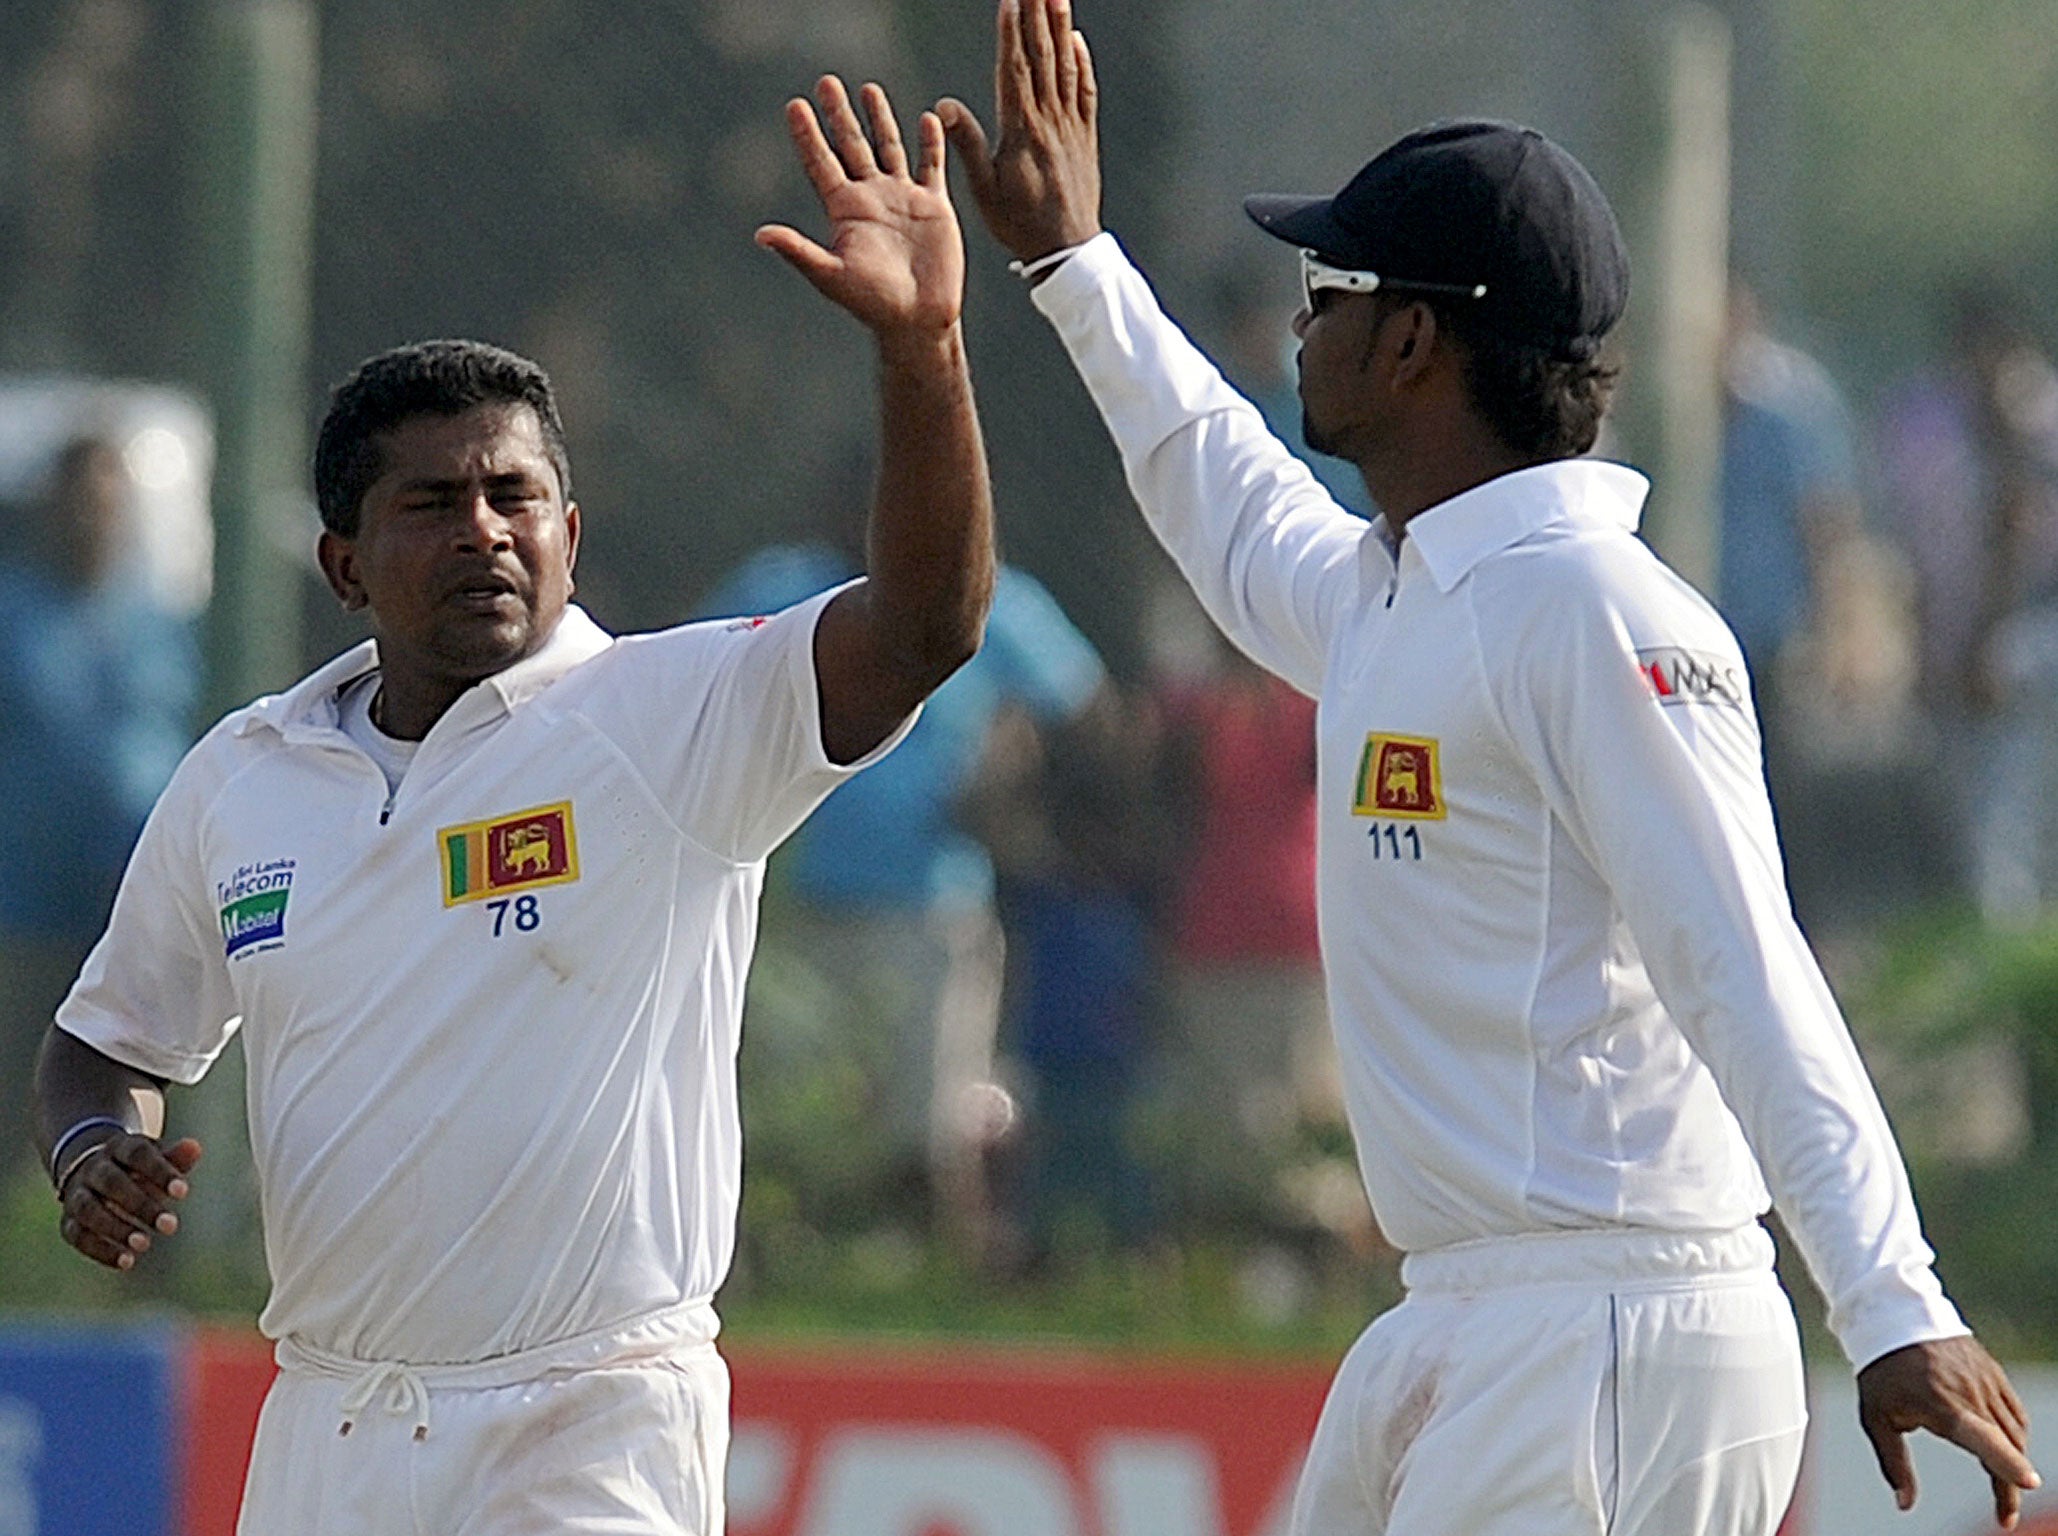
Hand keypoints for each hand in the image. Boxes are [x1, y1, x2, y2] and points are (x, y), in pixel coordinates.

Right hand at [57, 1134, 200, 1270]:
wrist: (96, 1173)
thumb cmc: (138, 1169)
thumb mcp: (157, 1159)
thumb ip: (175, 1158)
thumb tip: (195, 1148)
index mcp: (119, 1147)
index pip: (137, 1154)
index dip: (160, 1172)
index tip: (183, 1193)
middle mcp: (93, 1168)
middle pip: (111, 1182)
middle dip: (140, 1205)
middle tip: (170, 1226)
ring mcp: (76, 1194)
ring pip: (88, 1209)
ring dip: (115, 1228)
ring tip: (144, 1245)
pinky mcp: (68, 1221)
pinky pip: (77, 1235)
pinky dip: (99, 1250)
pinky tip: (127, 1262)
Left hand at [757, 77, 963, 342]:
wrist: (918, 320)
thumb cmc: (872, 304)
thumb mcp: (831, 275)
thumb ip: (798, 251)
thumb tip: (760, 235)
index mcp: (845, 210)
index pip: (821, 162)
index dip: (807, 134)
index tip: (795, 105)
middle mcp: (871, 198)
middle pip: (851, 145)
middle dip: (839, 115)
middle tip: (826, 81)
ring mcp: (902, 199)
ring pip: (889, 148)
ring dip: (879, 119)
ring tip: (869, 89)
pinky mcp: (934, 207)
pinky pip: (932, 166)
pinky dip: (931, 143)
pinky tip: (929, 118)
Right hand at [938, 0, 1102, 264]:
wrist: (1067, 249)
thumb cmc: (1019, 224)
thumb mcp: (985, 189)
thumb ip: (967, 144)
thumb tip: (944, 105)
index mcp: (1021, 130)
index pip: (1015, 69)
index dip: (1012, 32)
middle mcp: (1049, 120)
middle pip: (1043, 55)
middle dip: (1037, 14)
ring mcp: (1070, 126)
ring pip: (1066, 66)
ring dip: (1061, 26)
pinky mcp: (1084, 136)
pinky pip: (1085, 91)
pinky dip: (1082, 62)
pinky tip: (1077, 39)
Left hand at [1857, 1335, 2038, 1527]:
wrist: (1894, 1318)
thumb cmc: (1882, 1371)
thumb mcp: (1876, 1418)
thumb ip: (1894, 1462)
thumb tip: (1904, 1504)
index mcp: (1944, 1406)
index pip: (1986, 1439)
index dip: (2008, 1463)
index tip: (2027, 1484)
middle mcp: (1972, 1393)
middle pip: (2007, 1445)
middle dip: (2010, 1483)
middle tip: (2005, 1513)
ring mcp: (1986, 1381)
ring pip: (2014, 1430)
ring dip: (2013, 1458)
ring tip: (2002, 1482)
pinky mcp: (1993, 1372)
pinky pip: (2013, 1410)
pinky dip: (2014, 1433)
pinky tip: (2004, 1446)